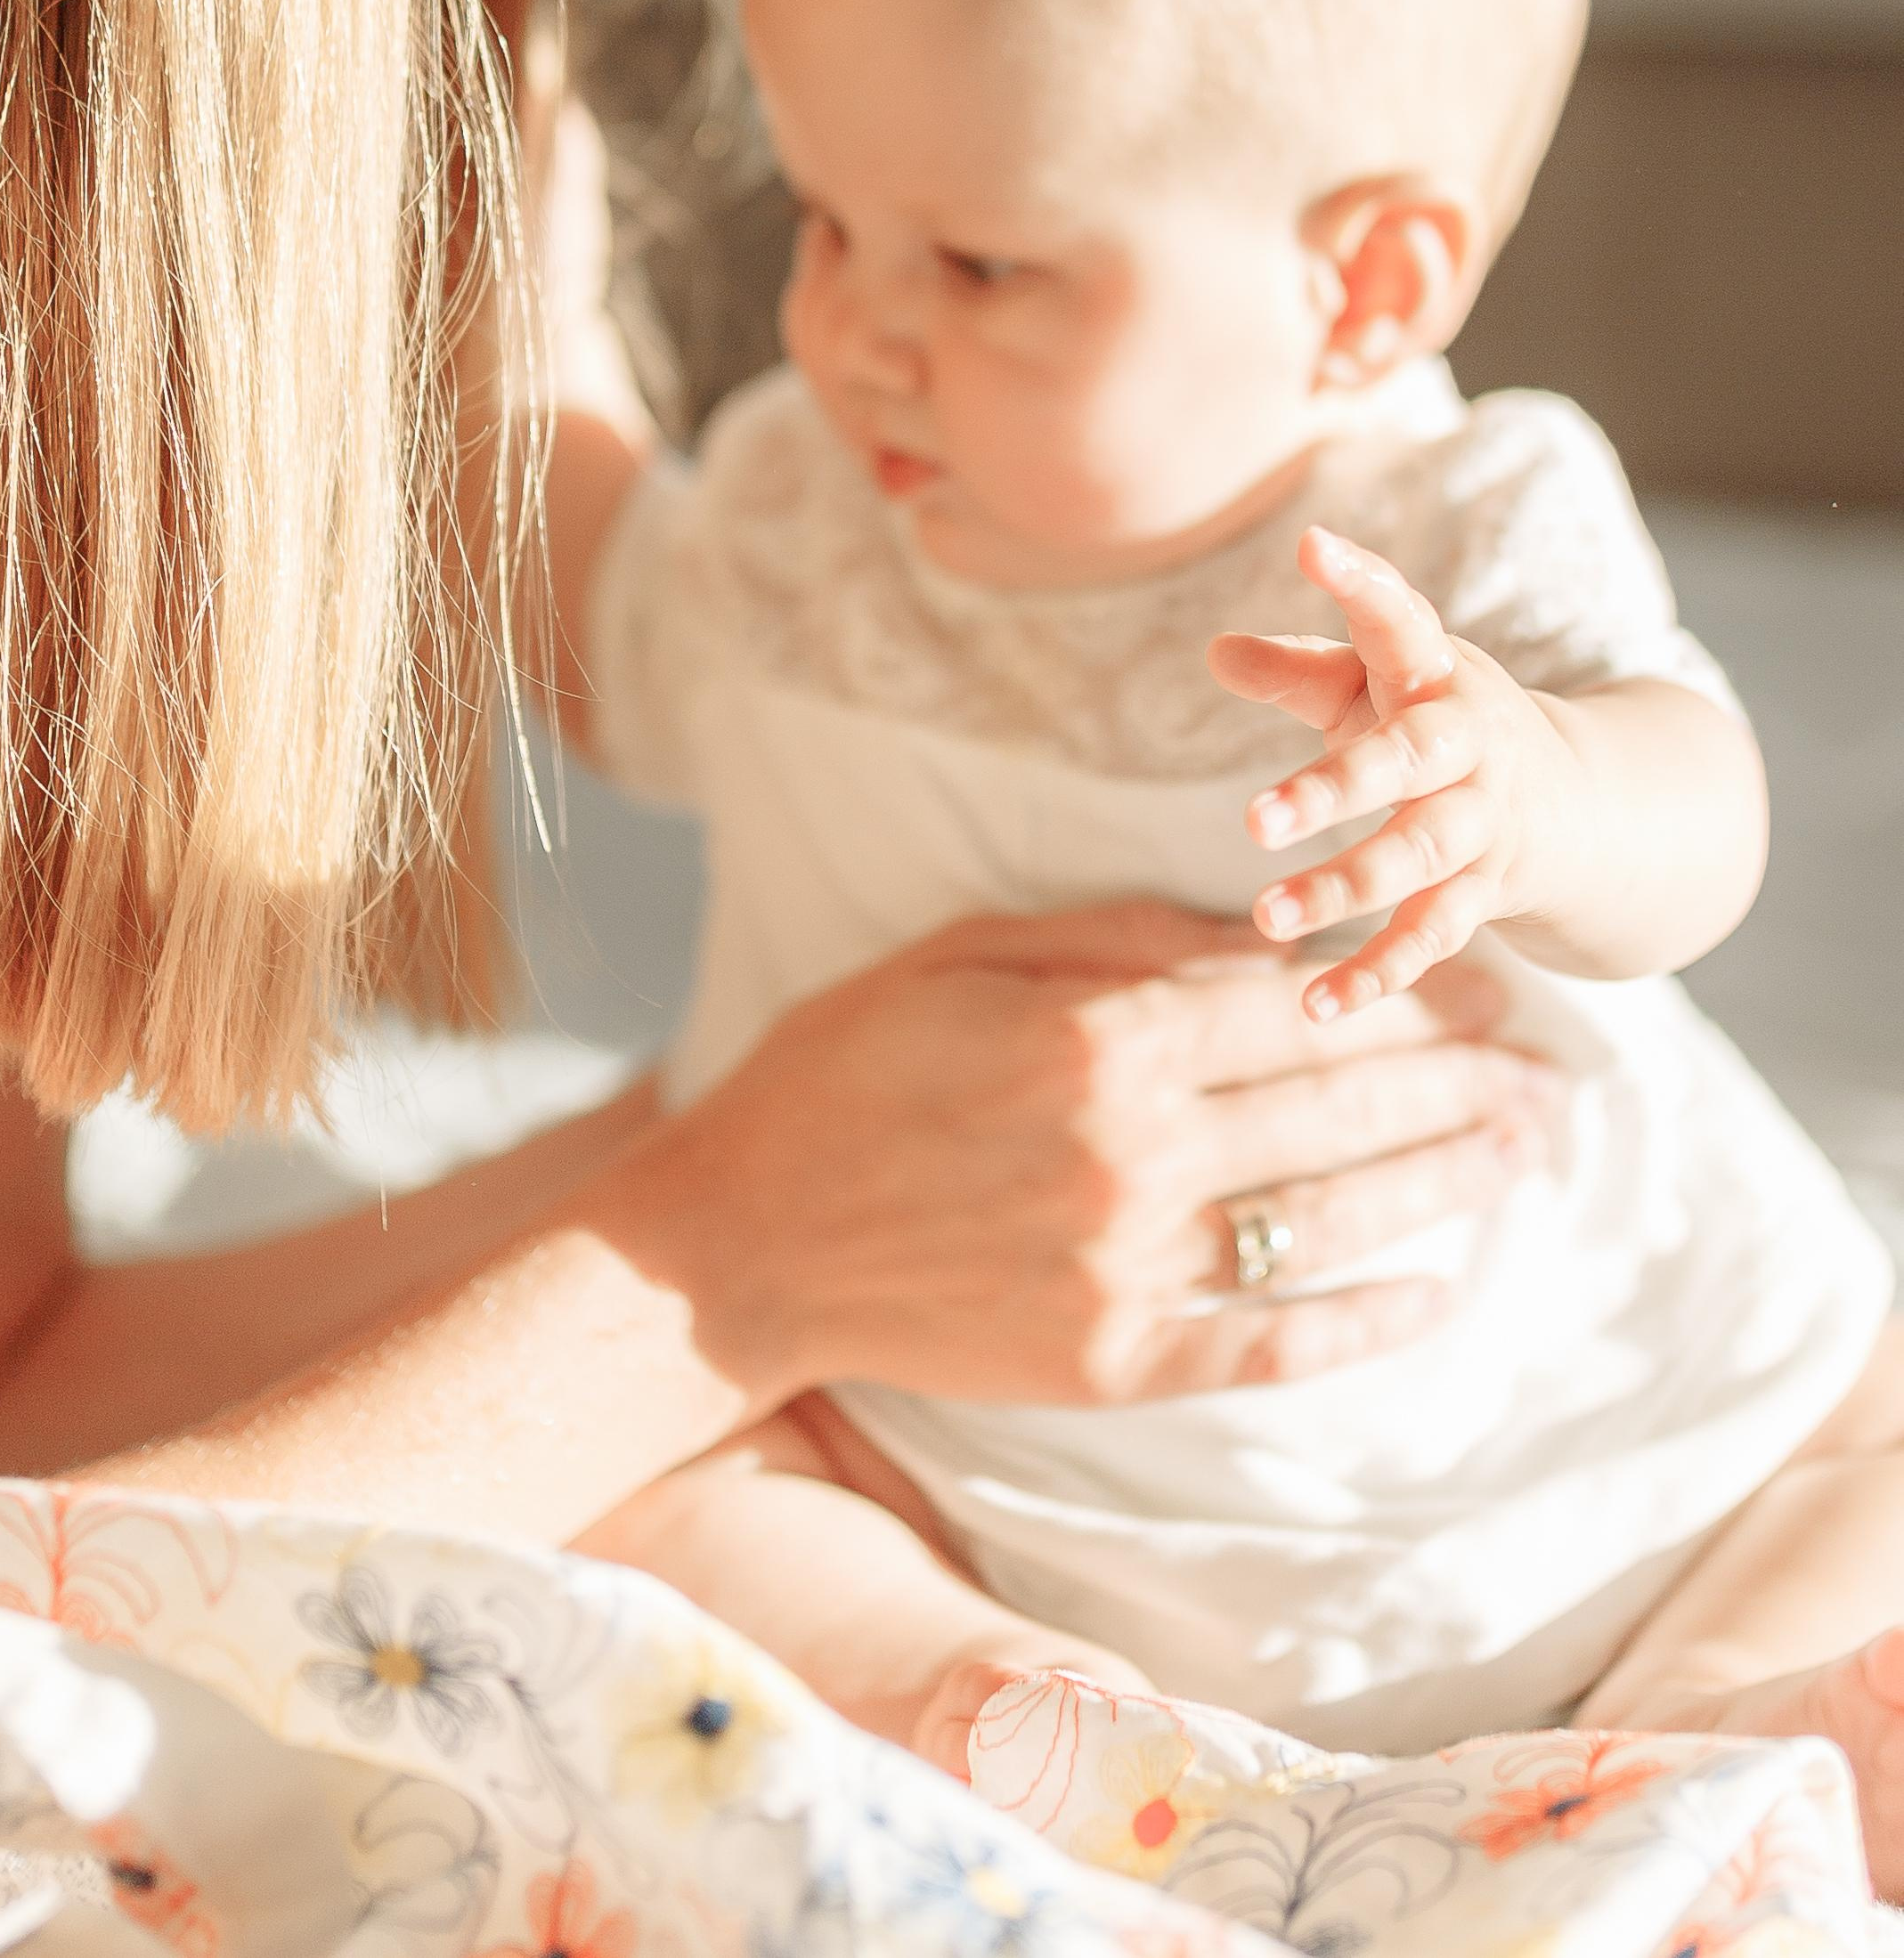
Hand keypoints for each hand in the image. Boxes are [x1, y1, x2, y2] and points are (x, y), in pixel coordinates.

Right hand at [656, 896, 1556, 1410]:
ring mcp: (1128, 1266)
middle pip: (1341, 1108)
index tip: (1489, 992)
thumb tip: (1252, 932)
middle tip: (1552, 1077)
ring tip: (1527, 1157)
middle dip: (1462, 1086)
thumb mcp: (957, 953)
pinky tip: (1437, 1292)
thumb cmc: (838, 1072)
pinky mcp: (1115, 1360)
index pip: (1299, 1008)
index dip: (1409, 996)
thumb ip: (1110, 938)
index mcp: (1097, 1037)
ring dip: (1445, 1186)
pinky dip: (1365, 1320)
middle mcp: (1133, 1153)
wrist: (741, 1245)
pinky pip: (1271, 1341)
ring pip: (1331, 1219)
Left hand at [1210, 524, 1582, 1023]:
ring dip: (1345, 889)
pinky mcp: (1484, 893)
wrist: (1581, 805)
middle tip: (1254, 820)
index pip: (1401, 619)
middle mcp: (1467, 746)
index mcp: (1435, 674)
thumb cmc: (1438, 725)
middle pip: (1405, 762)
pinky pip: (1430, 937)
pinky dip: (1377, 974)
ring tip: (1267, 914)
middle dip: (1336, 790)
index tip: (1314, 547)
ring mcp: (1483, 823)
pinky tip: (1315, 1005)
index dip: (1363, 584)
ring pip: (1418, 858)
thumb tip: (1214, 652)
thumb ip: (1300, 671)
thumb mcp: (1377, 686)